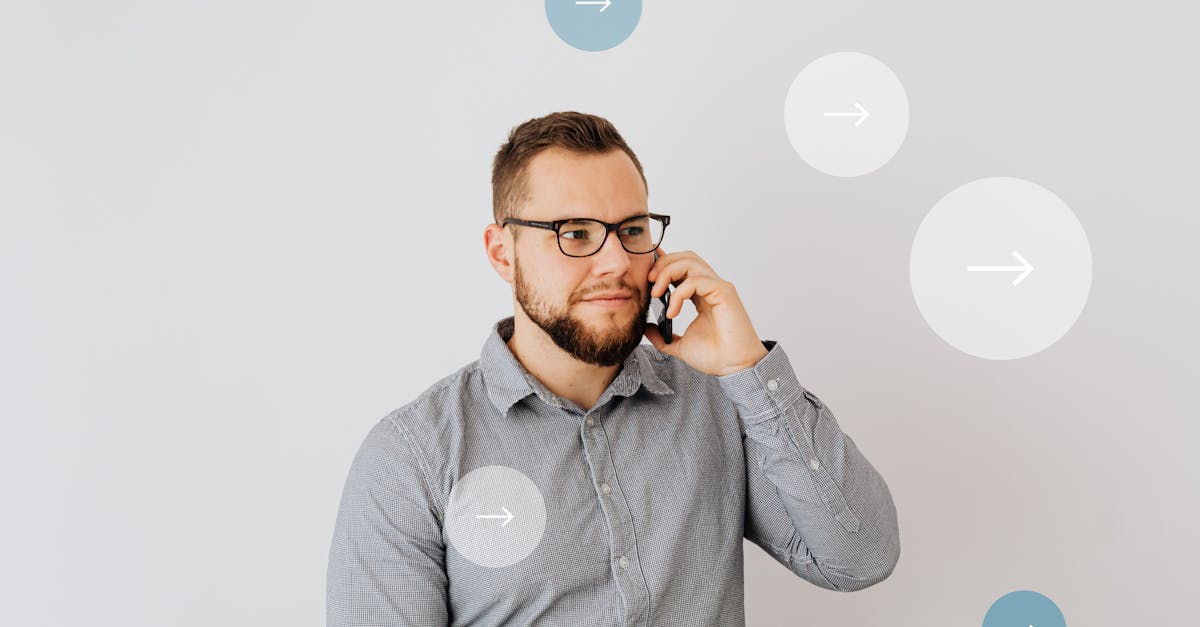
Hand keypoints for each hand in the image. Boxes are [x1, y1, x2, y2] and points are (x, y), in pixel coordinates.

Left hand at [644, 247, 768, 375]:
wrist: (733, 368)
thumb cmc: (715, 356)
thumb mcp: (679, 345)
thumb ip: (663, 336)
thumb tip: (647, 328)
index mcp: (701, 295)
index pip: (682, 267)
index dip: (663, 264)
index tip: (646, 276)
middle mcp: (710, 286)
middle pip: (685, 257)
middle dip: (662, 264)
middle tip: (648, 282)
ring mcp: (718, 287)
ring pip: (689, 262)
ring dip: (667, 273)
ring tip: (656, 294)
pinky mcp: (723, 292)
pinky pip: (695, 281)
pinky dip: (678, 293)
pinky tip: (673, 312)